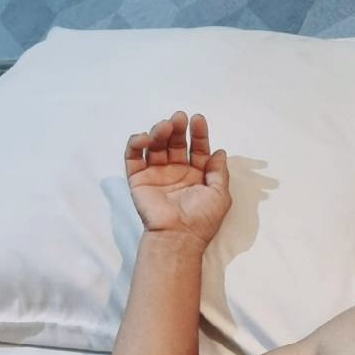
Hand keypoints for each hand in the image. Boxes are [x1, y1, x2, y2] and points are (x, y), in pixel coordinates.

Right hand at [124, 110, 231, 246]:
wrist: (179, 236)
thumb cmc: (203, 218)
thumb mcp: (221, 194)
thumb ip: (219, 171)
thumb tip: (220, 151)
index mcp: (196, 175)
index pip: (197, 148)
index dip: (198, 134)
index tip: (198, 119)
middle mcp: (176, 172)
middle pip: (175, 143)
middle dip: (177, 129)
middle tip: (179, 118)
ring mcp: (157, 175)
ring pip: (156, 146)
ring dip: (159, 132)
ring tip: (165, 126)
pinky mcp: (138, 179)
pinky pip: (134, 158)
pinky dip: (136, 144)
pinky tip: (145, 138)